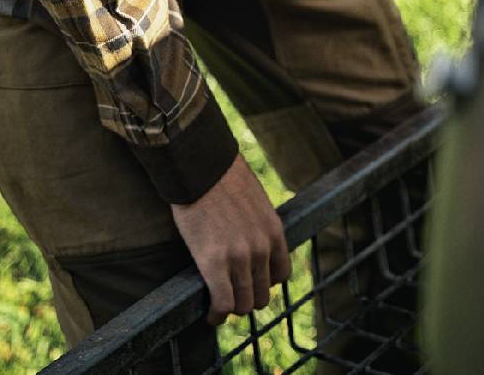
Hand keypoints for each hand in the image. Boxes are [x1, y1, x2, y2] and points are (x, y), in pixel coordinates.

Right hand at [171, 152, 290, 325]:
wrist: (202, 169)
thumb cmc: (224, 180)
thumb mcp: (256, 203)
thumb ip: (259, 227)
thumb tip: (253, 243)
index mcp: (274, 232)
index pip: (281, 275)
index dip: (265, 283)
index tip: (251, 283)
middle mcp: (261, 248)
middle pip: (262, 294)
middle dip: (247, 297)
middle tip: (232, 295)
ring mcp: (239, 257)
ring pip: (243, 304)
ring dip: (231, 308)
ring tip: (220, 307)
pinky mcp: (213, 263)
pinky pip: (222, 303)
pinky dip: (217, 314)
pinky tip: (210, 314)